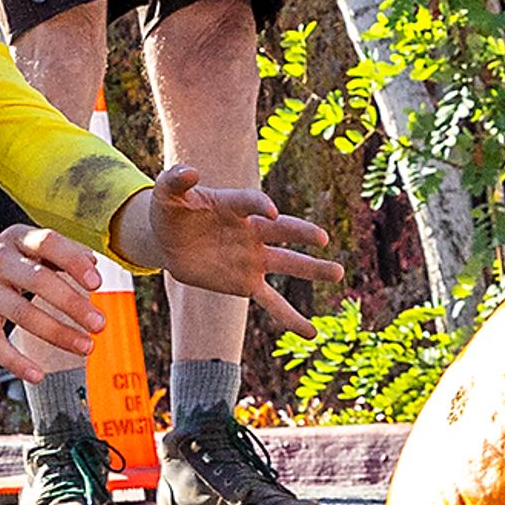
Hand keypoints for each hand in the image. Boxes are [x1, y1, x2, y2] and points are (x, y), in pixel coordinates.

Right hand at [0, 226, 109, 383]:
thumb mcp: (24, 246)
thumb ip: (59, 252)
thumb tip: (93, 263)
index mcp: (16, 238)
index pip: (47, 243)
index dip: (73, 261)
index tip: (97, 282)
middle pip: (38, 280)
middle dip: (72, 304)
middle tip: (98, 323)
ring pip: (21, 313)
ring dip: (57, 333)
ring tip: (84, 346)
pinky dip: (17, 362)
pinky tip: (38, 374)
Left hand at [112, 163, 341, 330]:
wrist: (167, 239)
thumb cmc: (170, 210)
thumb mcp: (166, 191)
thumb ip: (175, 179)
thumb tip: (190, 172)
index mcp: (235, 205)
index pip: (252, 203)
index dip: (261, 205)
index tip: (272, 211)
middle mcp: (251, 231)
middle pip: (282, 231)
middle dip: (302, 233)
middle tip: (323, 239)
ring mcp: (251, 258)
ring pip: (287, 264)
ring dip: (312, 269)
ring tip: (338, 273)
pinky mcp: (245, 283)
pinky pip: (272, 301)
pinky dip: (291, 317)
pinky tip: (311, 333)